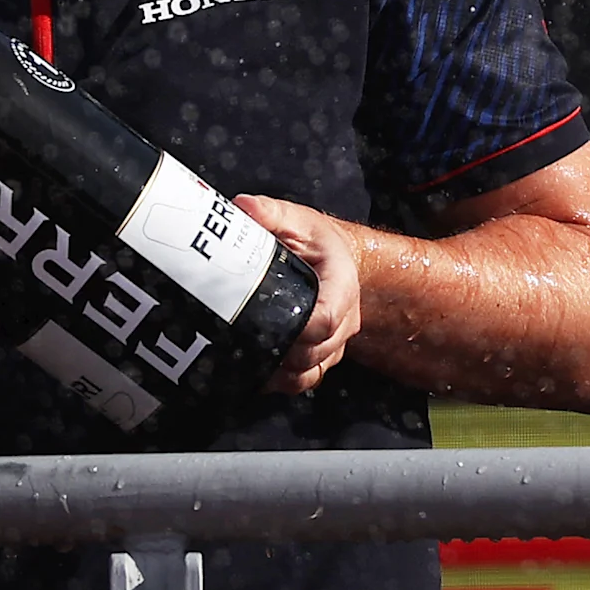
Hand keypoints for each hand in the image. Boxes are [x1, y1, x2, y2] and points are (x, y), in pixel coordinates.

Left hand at [236, 193, 362, 393]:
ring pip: (312, 371)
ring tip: (249, 358)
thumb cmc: (317, 243)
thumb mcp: (296, 220)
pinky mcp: (324, 355)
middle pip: (318, 350)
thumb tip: (243, 208)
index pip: (328, 318)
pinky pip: (307, 380)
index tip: (268, 324)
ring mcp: (336, 341)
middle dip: (283, 351)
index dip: (300, 329)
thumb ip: (270, 213)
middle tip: (246, 340)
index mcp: (342, 284)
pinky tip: (259, 372)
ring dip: (281, 371)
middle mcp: (346, 318)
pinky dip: (283, 381)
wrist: (336, 260)